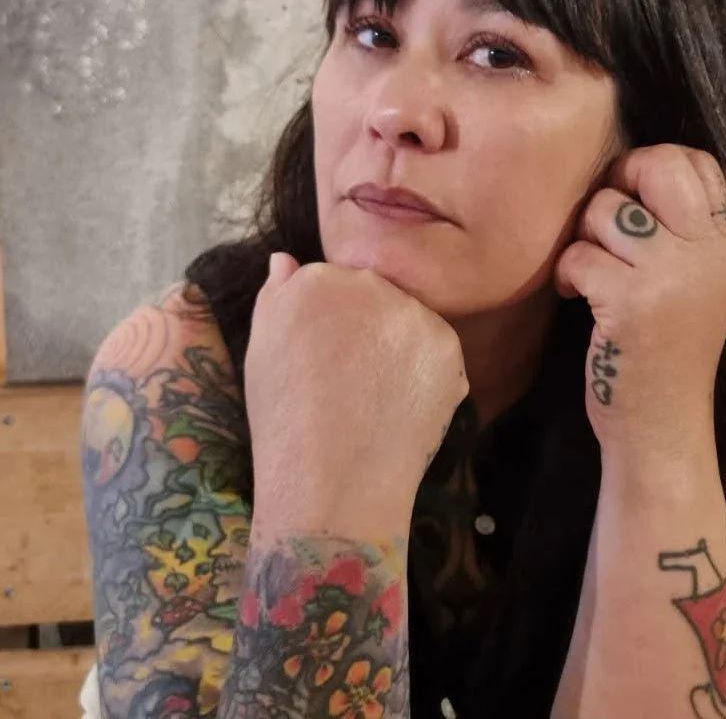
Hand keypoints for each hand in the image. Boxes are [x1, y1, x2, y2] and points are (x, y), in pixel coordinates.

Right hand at [243, 254, 467, 539]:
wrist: (332, 483)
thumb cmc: (284, 422)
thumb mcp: (260, 352)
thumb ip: (276, 295)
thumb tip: (286, 257)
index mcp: (318, 279)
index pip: (332, 282)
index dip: (327, 324)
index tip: (319, 360)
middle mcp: (370, 284)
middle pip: (375, 294)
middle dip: (366, 327)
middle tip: (348, 380)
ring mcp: (415, 313)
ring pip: (408, 321)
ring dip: (397, 347)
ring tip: (373, 396)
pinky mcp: (449, 345)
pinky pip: (436, 351)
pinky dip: (424, 374)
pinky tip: (400, 404)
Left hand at [553, 144, 725, 464]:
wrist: (663, 430)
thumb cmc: (666, 355)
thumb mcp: (694, 286)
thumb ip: (680, 233)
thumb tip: (627, 173)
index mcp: (722, 247)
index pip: (700, 164)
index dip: (656, 165)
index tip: (634, 200)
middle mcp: (705, 254)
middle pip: (658, 165)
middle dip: (619, 180)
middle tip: (606, 222)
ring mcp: (669, 276)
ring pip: (606, 209)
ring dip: (584, 238)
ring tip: (590, 273)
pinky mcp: (629, 302)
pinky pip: (578, 254)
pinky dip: (567, 274)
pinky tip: (576, 297)